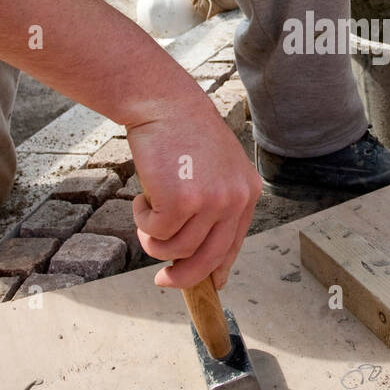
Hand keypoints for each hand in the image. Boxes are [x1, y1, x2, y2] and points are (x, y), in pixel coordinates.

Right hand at [128, 99, 261, 290]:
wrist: (165, 104)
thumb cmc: (183, 134)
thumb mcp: (215, 167)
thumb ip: (215, 202)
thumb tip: (198, 247)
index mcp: (248, 192)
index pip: (234, 243)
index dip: (218, 268)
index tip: (207, 285)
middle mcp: (235, 199)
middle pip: (209, 258)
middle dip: (183, 277)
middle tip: (162, 280)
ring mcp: (210, 201)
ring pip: (177, 249)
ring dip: (154, 241)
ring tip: (146, 216)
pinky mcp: (182, 201)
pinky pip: (157, 233)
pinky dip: (143, 223)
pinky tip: (141, 200)